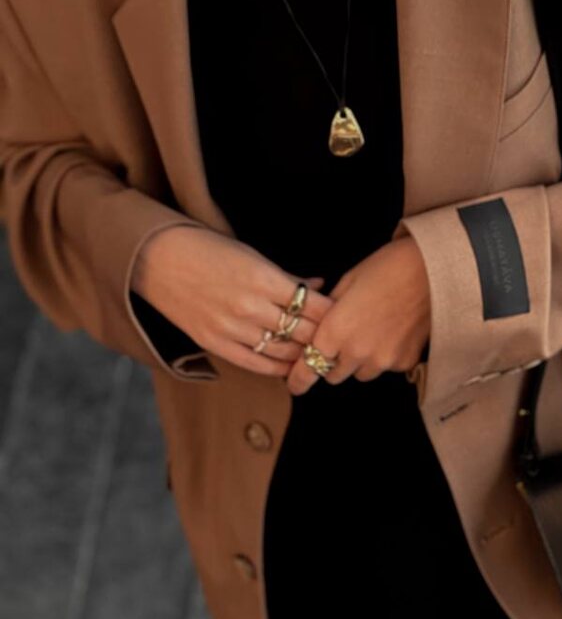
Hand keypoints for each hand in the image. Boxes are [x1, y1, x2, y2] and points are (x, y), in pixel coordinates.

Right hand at [132, 225, 334, 377]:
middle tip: (338, 341)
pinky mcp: (214, 343)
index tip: (345, 316)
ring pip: (282, 352)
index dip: (332, 313)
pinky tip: (290, 368)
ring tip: (318, 355)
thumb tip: (318, 286)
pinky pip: (255, 364)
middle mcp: (250, 306)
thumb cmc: (209, 250)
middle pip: (302, 331)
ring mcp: (231, 328)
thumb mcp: (252, 255)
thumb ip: (286, 276)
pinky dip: (277, 368)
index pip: (312, 305)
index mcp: (264, 278)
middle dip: (323, 337)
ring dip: (303, 354)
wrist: (159, 260)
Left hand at [286, 235, 429, 395]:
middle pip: (333, 375)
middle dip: (333, 361)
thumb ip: (329, 308)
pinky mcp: (405, 362)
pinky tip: (395, 329)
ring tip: (373, 330)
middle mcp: (356, 353)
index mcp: (335, 331)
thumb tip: (321, 321)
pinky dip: (386, 355)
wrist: (433, 270)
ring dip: (360, 360)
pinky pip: (387, 367)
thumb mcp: (348, 280)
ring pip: (361, 373)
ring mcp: (383, 361)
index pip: (307, 370)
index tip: (294, 382)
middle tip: (343, 338)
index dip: (298, 378)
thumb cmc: (387, 267)